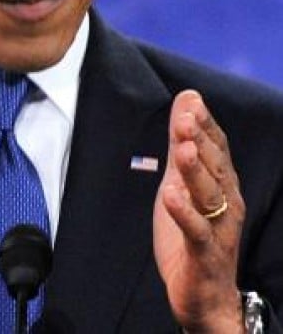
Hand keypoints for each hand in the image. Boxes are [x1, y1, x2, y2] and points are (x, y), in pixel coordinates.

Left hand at [154, 90, 244, 332]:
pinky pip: (197, 230)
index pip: (217, 150)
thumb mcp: (180, 183)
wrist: (204, 295)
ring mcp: (218, 229)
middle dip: (201, 141)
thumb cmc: (192, 235)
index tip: (190, 100)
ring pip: (210, 196)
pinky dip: (184, 212)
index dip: (205, 125)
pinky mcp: (205, 253)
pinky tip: (170, 194)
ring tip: (182, 148)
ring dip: (196, 171)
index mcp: (222, 186)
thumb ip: (182, 144)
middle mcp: (227, 204)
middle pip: (216, 168)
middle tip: (186, 117)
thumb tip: (186, 100)